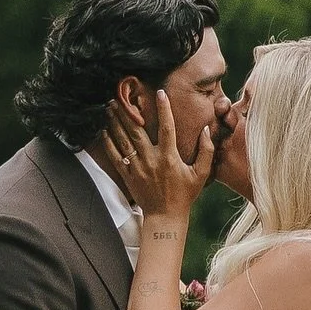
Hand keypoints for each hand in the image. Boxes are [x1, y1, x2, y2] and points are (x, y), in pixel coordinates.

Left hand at [105, 90, 213, 220]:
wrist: (165, 216)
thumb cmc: (185, 195)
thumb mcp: (201, 174)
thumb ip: (206, 151)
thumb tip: (206, 129)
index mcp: (170, 157)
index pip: (167, 127)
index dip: (164, 109)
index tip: (160, 93)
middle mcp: (152, 160)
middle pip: (136, 131)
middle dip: (128, 111)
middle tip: (120, 96)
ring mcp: (138, 168)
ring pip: (123, 140)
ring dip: (115, 122)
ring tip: (110, 107)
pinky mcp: (128, 176)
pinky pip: (115, 156)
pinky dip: (109, 142)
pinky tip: (104, 130)